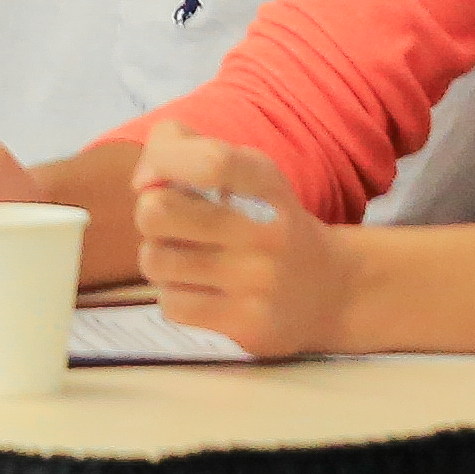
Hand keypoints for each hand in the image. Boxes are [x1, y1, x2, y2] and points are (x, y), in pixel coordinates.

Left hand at [132, 124, 349, 358]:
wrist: (331, 288)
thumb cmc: (265, 219)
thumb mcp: (243, 170)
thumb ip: (183, 149)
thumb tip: (143, 182)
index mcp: (263, 180)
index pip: (210, 161)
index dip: (162, 164)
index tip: (151, 181)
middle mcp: (266, 229)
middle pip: (155, 212)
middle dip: (150, 217)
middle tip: (173, 225)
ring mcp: (260, 280)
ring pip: (155, 261)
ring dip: (160, 259)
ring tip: (189, 258)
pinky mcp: (250, 324)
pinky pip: (172, 305)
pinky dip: (176, 296)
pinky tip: (203, 290)